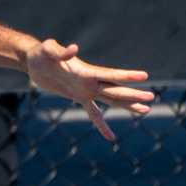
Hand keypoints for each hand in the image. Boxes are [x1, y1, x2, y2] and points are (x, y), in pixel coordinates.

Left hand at [24, 39, 153, 141]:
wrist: (34, 61)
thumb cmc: (40, 53)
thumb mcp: (47, 50)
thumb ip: (60, 51)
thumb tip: (73, 48)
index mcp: (86, 71)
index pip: (109, 74)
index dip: (125, 76)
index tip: (144, 76)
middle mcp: (90, 81)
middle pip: (115, 90)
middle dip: (132, 95)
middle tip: (151, 98)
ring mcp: (86, 90)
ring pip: (111, 100)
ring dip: (127, 106)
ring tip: (145, 111)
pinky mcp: (78, 97)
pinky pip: (94, 113)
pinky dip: (101, 125)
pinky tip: (111, 137)